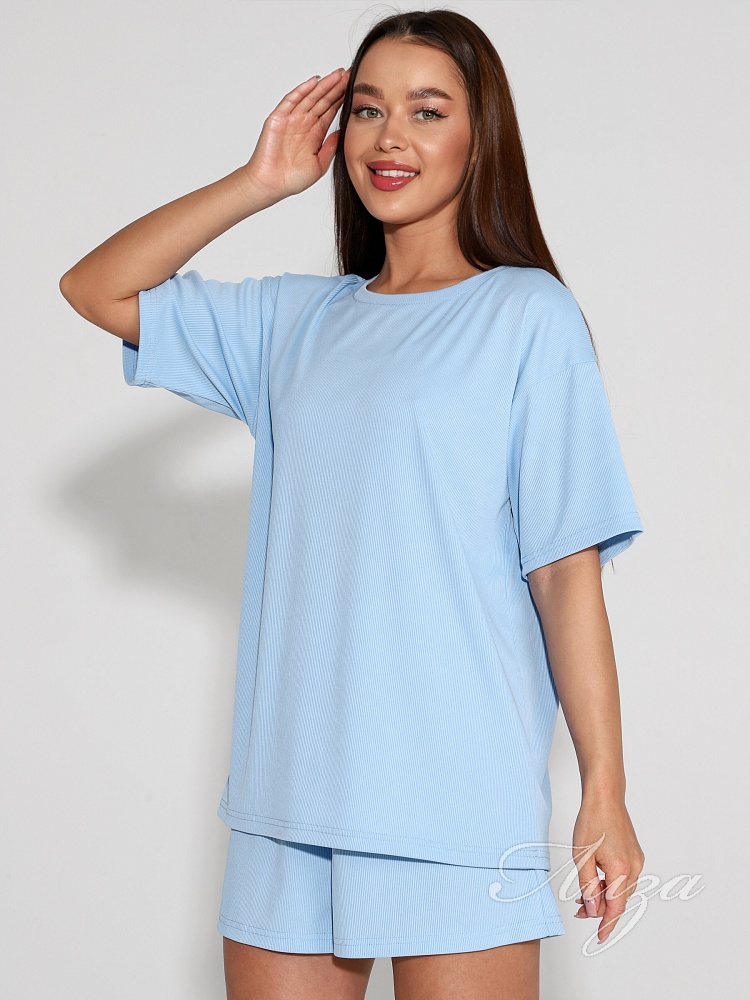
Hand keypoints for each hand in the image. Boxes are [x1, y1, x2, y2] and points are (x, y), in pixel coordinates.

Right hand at [242, 67, 350, 203]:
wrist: (270, 185)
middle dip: (336, 87)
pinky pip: (291, 101)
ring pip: (310, 97)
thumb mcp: (320, 164)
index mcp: (315, 133)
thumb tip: (343, 132)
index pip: (331, 110)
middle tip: (349, 74)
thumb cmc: (292, 179)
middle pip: (323, 100)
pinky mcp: (278, 118)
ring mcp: (291, 119)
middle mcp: (304, 123)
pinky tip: (314, 82)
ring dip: (323, 85)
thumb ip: (331, 147)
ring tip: (338, 74)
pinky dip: (302, 90)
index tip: (355, 87)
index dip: (342, 98)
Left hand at [571, 789, 644, 942]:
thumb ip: (587, 886)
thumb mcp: (582, 857)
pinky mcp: (635, 853)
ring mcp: (637, 860)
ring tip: (583, 894)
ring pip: (621, 888)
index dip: (606, 925)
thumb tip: (592, 909)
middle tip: (578, 909)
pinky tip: (595, 879)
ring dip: (604, 894)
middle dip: (600, 908)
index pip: (615, 908)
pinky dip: (610, 882)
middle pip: (618, 899)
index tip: (600, 937)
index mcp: (622, 871)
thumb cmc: (592, 821)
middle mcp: (634, 868)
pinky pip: (624, 876)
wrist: (605, 797)